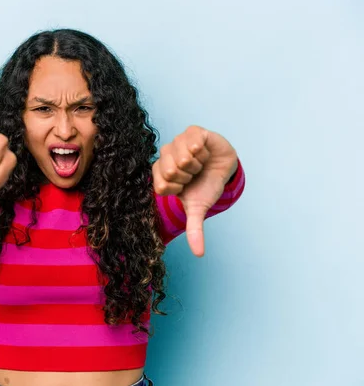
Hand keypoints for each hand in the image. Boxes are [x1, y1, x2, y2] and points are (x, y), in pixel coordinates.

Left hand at [152, 125, 237, 256]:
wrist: (224, 167)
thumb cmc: (206, 186)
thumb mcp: (199, 208)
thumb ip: (195, 228)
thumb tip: (199, 254)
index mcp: (160, 175)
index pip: (160, 185)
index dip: (178, 189)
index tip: (186, 187)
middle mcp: (164, 157)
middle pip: (170, 171)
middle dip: (188, 176)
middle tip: (194, 174)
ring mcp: (176, 143)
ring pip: (181, 157)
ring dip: (197, 164)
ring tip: (200, 163)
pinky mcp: (191, 131)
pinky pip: (192, 140)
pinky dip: (202, 150)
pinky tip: (204, 151)